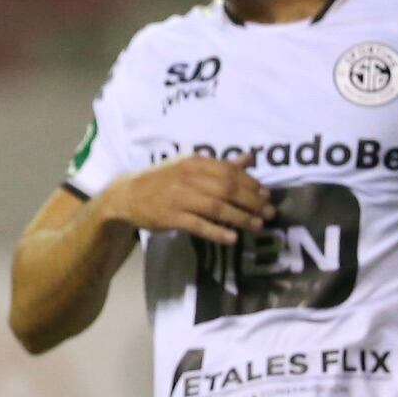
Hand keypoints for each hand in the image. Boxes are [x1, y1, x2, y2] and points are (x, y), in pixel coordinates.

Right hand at [98, 153, 273, 244]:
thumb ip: (220, 165)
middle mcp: (189, 178)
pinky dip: (217, 232)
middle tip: (269, 213)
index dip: (252, 184)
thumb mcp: (190, 167)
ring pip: (217, 207)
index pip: (230, 172)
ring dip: (241, 218)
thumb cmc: (162, 181)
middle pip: (228, 189)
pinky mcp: (171, 217)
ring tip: (257, 226)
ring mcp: (180, 198)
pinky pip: (199, 225)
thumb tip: (249, 158)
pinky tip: (232, 238)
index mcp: (196, 163)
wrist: (127, 196)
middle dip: (252, 202)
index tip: (267, 196)